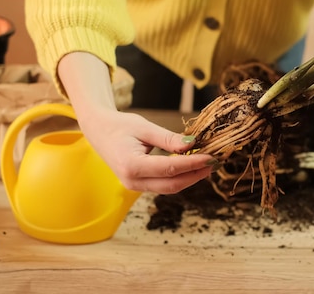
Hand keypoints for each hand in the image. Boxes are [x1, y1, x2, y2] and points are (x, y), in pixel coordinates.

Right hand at [79, 109, 216, 193]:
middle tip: (215, 162)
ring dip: (190, 177)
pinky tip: (193, 167)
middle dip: (196, 175)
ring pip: (170, 187)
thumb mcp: (145, 128)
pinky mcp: (139, 185)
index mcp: (131, 166)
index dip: (193, 164)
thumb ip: (168, 139)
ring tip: (208, 164)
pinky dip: (181, 177)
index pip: (170, 169)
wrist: (98, 131)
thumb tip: (193, 146)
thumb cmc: (119, 126)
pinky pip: (164, 185)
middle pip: (172, 184)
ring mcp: (135, 186)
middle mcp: (132, 181)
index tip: (211, 157)